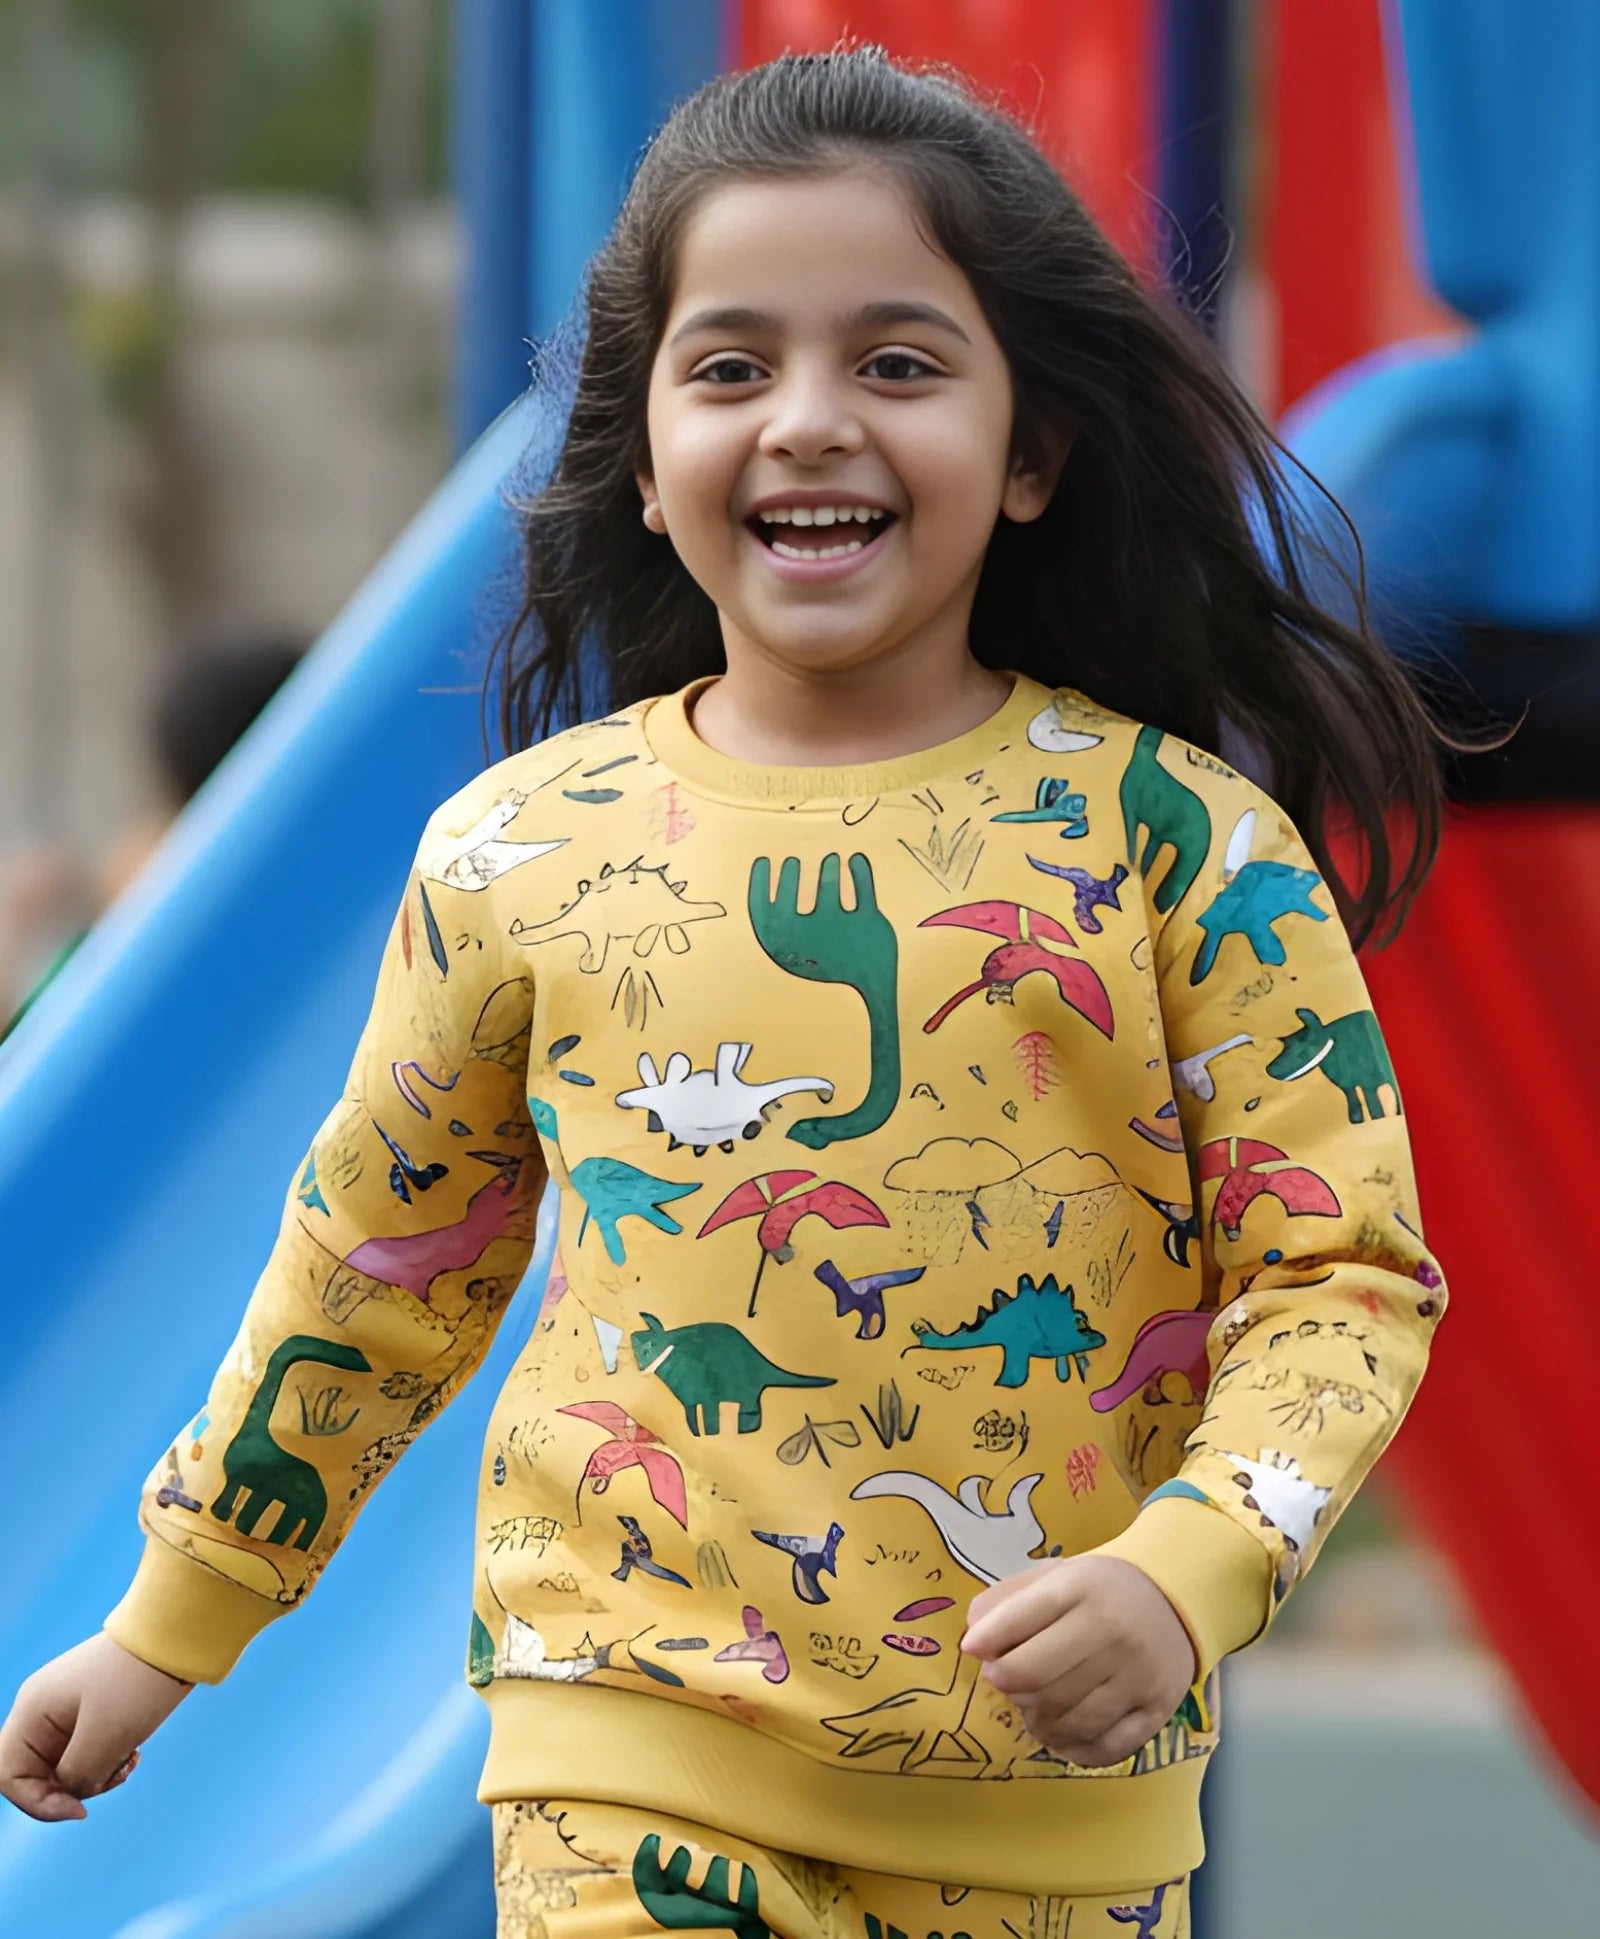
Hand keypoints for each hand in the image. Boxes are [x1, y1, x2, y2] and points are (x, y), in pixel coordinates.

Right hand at [0, 1633, 191, 1821]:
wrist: (179, 1634)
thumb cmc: (140, 1680)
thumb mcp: (106, 1738)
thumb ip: (77, 1777)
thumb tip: (73, 1792)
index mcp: (33, 1709)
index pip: (8, 1774)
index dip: (37, 1802)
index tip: (80, 1810)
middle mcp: (43, 1709)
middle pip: (37, 1773)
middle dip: (73, 1788)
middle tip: (115, 1777)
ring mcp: (68, 1709)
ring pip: (65, 1766)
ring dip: (96, 1776)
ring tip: (130, 1761)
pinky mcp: (94, 1710)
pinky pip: (88, 1752)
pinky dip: (108, 1761)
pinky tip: (134, 1754)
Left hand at [961, 1554, 1196, 1767]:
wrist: (1173, 1598)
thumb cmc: (1099, 1590)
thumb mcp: (1054, 1576)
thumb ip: (1006, 1601)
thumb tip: (972, 1641)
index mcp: (1080, 1588)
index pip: (1017, 1622)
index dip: (985, 1643)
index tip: (977, 1650)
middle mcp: (1112, 1631)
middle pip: (1035, 1677)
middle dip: (1006, 1684)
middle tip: (1006, 1679)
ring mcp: (1137, 1675)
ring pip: (1066, 1718)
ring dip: (1035, 1720)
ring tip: (1032, 1706)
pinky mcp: (1156, 1711)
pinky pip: (1104, 1748)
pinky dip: (1071, 1748)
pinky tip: (1060, 1731)